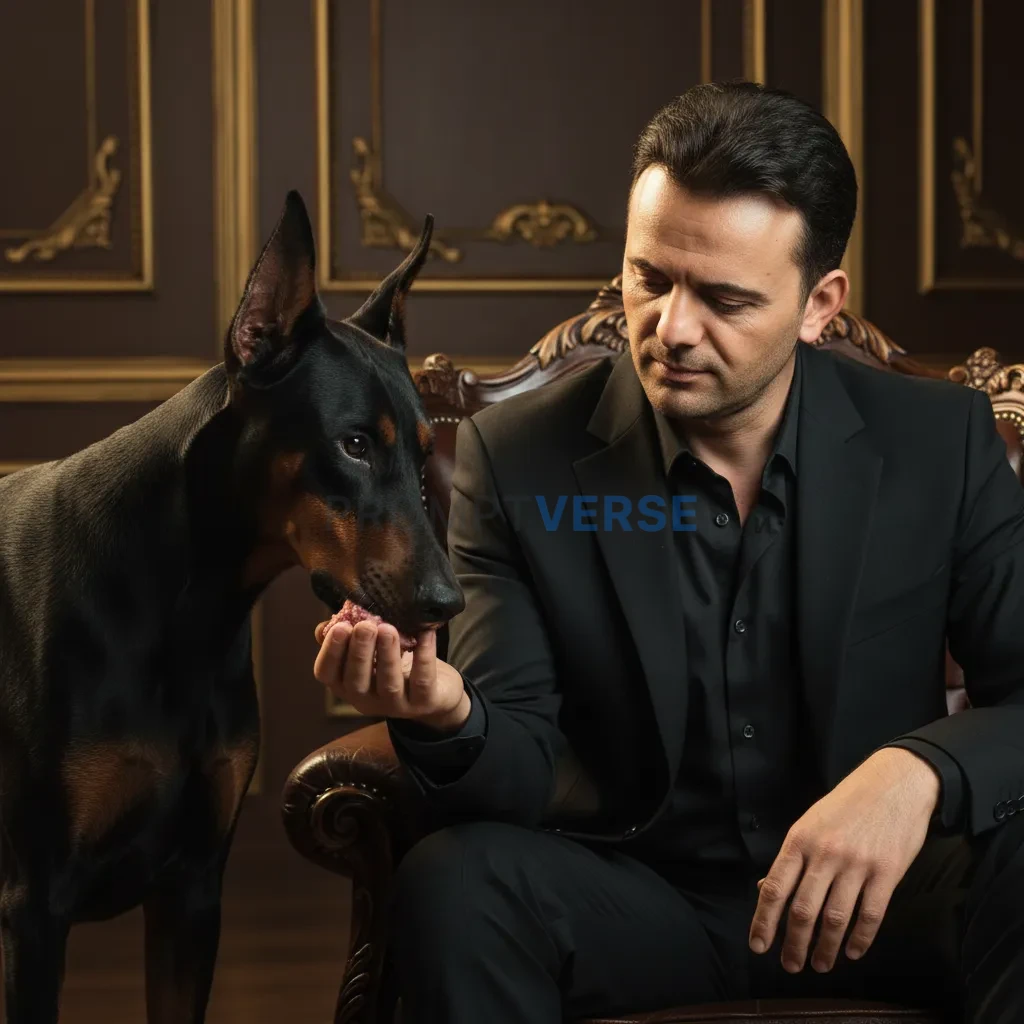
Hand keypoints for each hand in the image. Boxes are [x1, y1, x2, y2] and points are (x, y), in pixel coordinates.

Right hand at [313, 618, 470, 731]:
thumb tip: (325, 625)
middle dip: (359, 652)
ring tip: (388, 629)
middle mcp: (367, 699)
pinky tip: (425, 633)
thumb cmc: (397, 663)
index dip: (330, 652)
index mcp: (347, 684)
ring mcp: (396, 705)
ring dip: (387, 655)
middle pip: (356, 681)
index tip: (340, 626)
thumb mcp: (370, 651)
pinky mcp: (425, 702)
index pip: (327, 674)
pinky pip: (423, 680)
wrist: (439, 691)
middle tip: (365, 626)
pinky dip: (424, 655)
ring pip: (389, 683)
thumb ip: (348, 637)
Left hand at [748, 747, 940, 973]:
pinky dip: (860, 938)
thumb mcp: (810, 822)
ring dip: (826, 948)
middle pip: (804, 909)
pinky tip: (852, 952)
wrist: (894, 783)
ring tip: (820, 964)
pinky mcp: (887, 873)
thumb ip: (793, 857)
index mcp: (800, 840)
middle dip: (794, 943)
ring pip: (836, 918)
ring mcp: (857, 864)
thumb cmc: (847, 804)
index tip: (758, 946)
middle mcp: (825, 854)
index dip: (764, 921)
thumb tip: (768, 890)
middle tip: (790, 966)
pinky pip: (871, 914)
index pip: (776, 888)